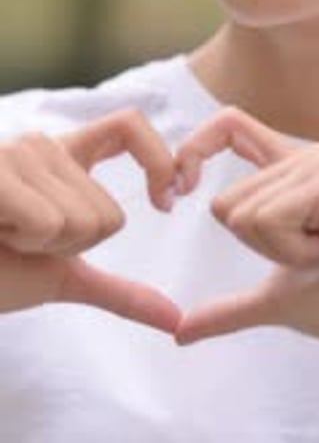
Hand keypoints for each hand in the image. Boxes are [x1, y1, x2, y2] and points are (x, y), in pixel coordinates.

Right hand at [0, 109, 179, 332]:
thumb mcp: (62, 276)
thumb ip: (120, 292)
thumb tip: (175, 318)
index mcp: (63, 158)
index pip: (130, 127)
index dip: (161, 159)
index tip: (168, 202)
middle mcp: (42, 146)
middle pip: (110, 214)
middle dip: (72, 246)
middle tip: (22, 239)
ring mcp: (15, 154)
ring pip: (84, 221)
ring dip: (44, 246)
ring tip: (3, 234)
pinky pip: (50, 221)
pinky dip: (26, 240)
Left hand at [174, 108, 318, 350]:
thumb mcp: (272, 298)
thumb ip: (227, 307)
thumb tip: (178, 332)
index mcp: (288, 170)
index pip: (228, 126)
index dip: (193, 148)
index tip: (178, 194)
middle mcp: (304, 157)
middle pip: (224, 202)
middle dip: (258, 249)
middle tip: (312, 253)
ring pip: (244, 214)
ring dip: (281, 253)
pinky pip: (271, 220)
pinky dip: (294, 253)